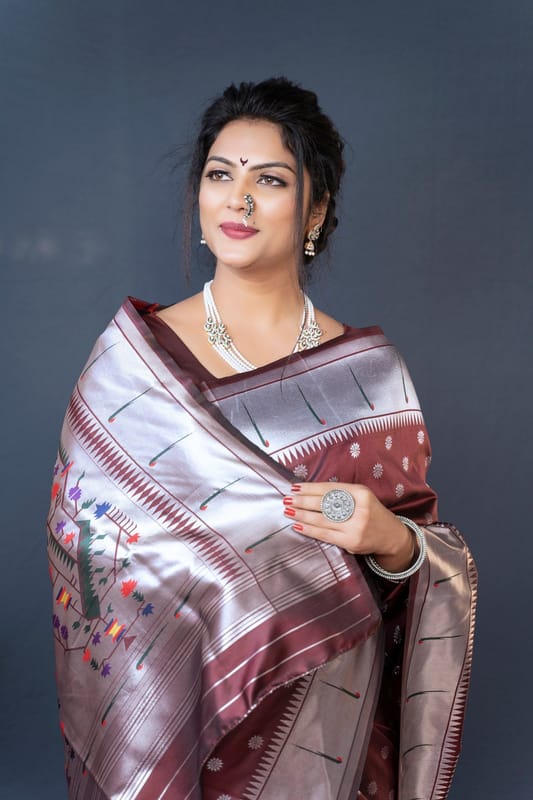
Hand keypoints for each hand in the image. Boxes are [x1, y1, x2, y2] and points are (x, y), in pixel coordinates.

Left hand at [283, 482, 415, 573]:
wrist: (390, 535)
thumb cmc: (370, 512)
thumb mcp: (361, 497)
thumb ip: (340, 493)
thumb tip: (308, 491)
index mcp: (361, 493)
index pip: (330, 489)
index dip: (310, 488)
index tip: (295, 487)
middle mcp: (359, 508)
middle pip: (324, 503)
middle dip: (302, 501)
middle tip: (287, 499)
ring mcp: (356, 526)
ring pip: (322, 519)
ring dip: (302, 515)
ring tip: (288, 511)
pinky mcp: (352, 541)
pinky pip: (325, 535)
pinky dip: (309, 530)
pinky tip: (298, 526)